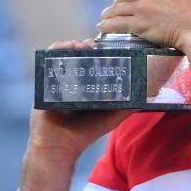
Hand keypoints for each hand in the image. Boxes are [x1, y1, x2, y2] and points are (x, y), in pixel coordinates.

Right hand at [19, 39, 132, 190]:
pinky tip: (65, 47)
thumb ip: (126, 108)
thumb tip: (146, 97)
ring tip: (81, 45)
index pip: (93, 64)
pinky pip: (48, 61)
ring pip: (64, 56)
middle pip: (79, 57)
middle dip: (86, 47)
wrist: (58, 146)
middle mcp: (72, 82)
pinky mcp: (44, 82)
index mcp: (87, 87)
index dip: (99, 54)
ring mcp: (58, 80)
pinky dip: (56, 50)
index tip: (106, 48)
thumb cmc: (84, 133)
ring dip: (72, 46)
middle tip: (93, 44)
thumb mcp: (110, 119)